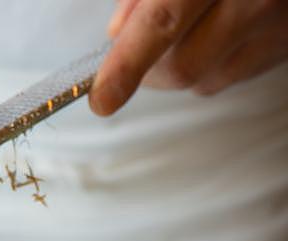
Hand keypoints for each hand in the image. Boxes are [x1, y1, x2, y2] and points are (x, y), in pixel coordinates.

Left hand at [90, 0, 287, 115]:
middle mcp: (256, 1)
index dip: (127, 63)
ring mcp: (275, 29)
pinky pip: (227, 76)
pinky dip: (204, 64)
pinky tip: (209, 32)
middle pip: (181, 67)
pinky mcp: (282, 48)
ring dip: (173, 67)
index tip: (102, 98)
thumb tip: (118, 31)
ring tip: (177, 32)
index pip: (162, 21)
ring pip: (202, 80)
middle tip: (133, 50)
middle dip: (145, 70)